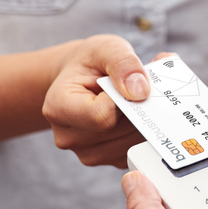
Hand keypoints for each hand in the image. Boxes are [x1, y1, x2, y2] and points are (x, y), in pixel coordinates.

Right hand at [42, 36, 155, 167]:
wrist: (84, 79)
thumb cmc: (92, 62)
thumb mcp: (106, 48)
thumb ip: (124, 63)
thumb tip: (140, 92)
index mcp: (58, 107)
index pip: (101, 116)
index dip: (123, 100)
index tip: (126, 84)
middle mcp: (69, 137)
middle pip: (121, 132)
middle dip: (141, 109)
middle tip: (146, 88)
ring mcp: (88, 153)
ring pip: (134, 143)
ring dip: (149, 121)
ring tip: (140, 100)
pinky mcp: (109, 160)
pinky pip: (139, 152)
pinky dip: (149, 132)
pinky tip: (143, 114)